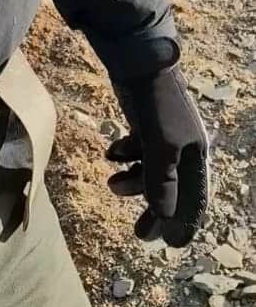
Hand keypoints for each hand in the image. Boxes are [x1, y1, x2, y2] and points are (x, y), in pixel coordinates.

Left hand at [106, 64, 208, 245]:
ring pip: (151, 170)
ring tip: (112, 183)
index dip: (184, 224)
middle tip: (139, 233)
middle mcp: (184, 147)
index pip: (194, 199)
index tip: (172, 246)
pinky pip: (138, 150)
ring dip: (133, 181)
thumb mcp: (161, 147)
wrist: (139, 60)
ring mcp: (164, 134)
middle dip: (154, 209)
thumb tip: (164, 219)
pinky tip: (111, 153)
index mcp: (196, 156)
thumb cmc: (156, 104)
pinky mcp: (146, 122)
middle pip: (171, 188)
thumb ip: (162, 184)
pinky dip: (125, 156)